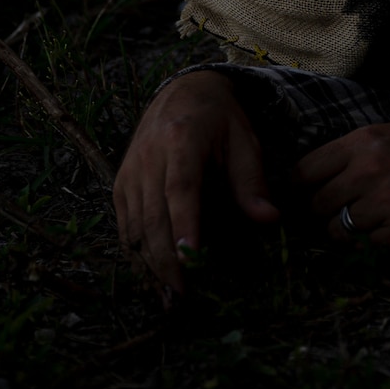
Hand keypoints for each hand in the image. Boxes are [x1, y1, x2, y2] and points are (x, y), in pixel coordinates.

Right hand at [113, 70, 277, 292]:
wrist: (185, 91)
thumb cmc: (220, 120)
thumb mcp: (244, 142)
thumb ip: (252, 183)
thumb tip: (269, 219)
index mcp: (181, 138)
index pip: (180, 188)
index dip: (183, 225)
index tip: (190, 259)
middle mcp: (148, 154)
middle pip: (153, 215)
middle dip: (166, 260)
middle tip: (184, 297)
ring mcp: (130, 169)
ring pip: (135, 226)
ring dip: (150, 265)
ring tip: (170, 297)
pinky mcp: (120, 183)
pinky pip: (125, 225)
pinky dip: (137, 254)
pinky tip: (153, 276)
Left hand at [296, 118, 389, 245]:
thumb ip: (352, 153)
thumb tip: (312, 180)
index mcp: (364, 141)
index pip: (304, 171)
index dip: (298, 187)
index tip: (300, 196)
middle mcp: (370, 170)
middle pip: (317, 205)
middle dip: (322, 212)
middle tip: (336, 212)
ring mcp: (387, 204)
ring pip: (338, 231)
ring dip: (347, 231)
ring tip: (369, 219)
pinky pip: (367, 247)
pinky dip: (375, 242)